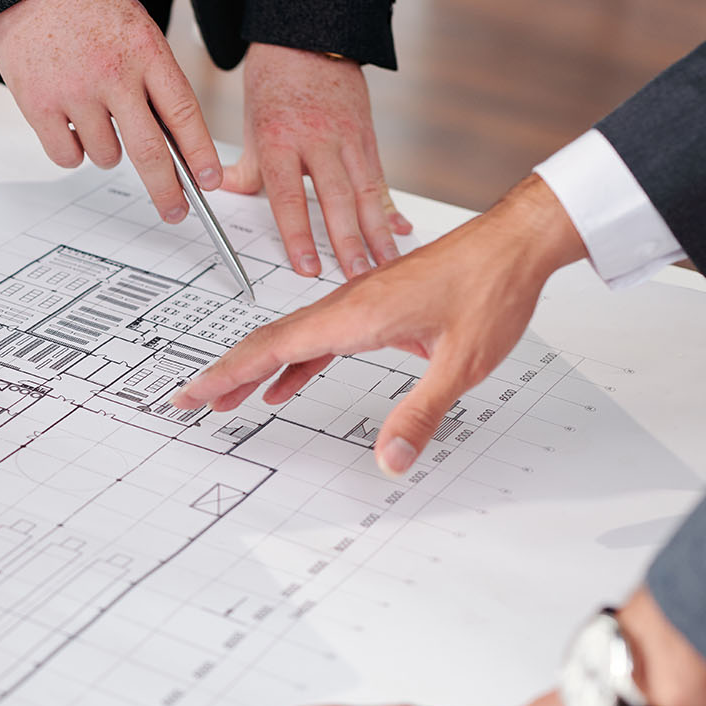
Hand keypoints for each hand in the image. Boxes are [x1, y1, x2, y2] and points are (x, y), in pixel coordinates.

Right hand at [0, 0, 222, 223]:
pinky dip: (71, 151)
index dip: (200, 153)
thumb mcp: (136, 28)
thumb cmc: (84, 7)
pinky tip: (68, 123)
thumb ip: (154, 78)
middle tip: (175, 210)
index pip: (183, 113)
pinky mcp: (39, 107)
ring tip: (93, 115)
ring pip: (105, 157)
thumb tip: (173, 139)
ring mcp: (75, 93)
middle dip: (167, 189)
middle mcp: (113, 75)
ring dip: (106, 150)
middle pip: (149, 151)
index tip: (209, 180)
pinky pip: (67, 157)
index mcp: (145, 51)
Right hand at [171, 175, 586, 475]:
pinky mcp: (373, 307)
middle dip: (224, 375)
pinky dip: (293, 364)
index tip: (191, 395)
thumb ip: (420, 415)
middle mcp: (346, 305)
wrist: (515, 243)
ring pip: (289, 340)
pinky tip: (284, 385)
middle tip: (190, 401)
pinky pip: (318, 339)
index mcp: (355, 316)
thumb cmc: (492, 288)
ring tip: (228, 401)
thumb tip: (390, 462)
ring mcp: (357, 304)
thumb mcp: (462, 365)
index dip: (226, 375)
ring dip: (254, 370)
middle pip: (267, 342)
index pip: (271, 349)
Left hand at [222, 43, 413, 277]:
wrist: (308, 36)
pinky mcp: (367, 135)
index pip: (288, 197)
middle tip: (357, 276)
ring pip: (366, 191)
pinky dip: (390, 206)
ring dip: (377, 233)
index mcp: (279, 141)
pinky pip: (380, 177)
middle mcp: (317, 141)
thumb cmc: (274, 81)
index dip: (298, 235)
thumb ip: (246, 168)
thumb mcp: (250, 125)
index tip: (307, 266)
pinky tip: (401, 231)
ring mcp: (347, 138)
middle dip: (348, 241)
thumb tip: (228, 195)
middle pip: (335, 199)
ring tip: (386, 264)